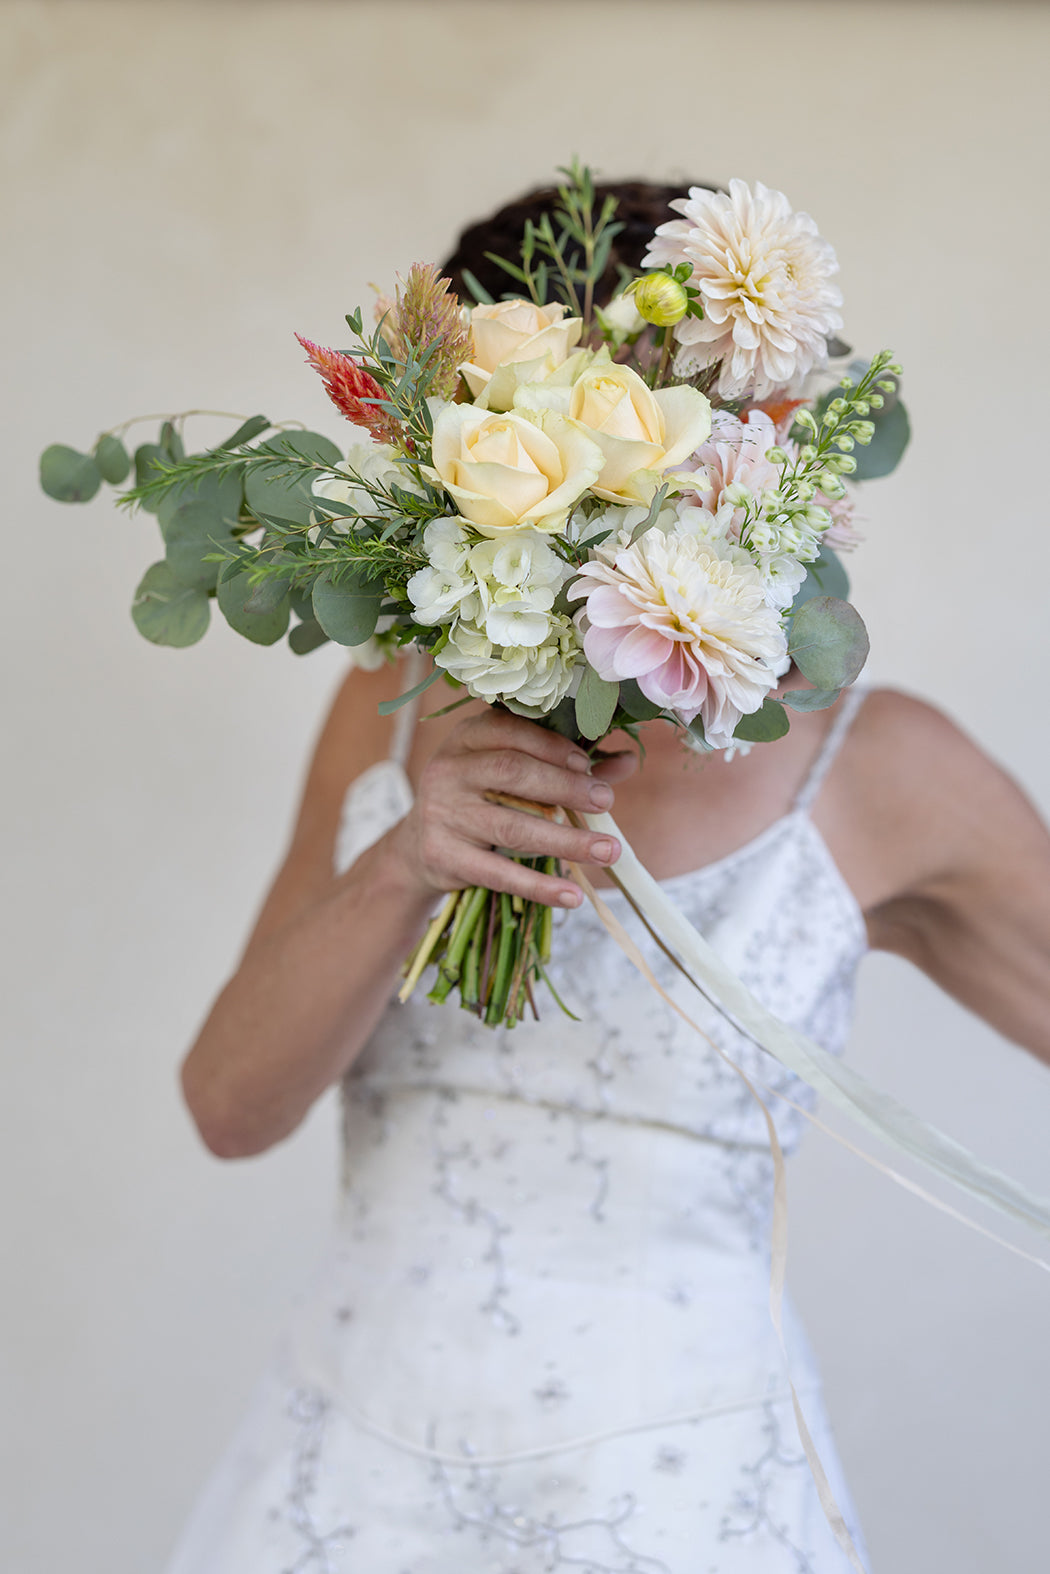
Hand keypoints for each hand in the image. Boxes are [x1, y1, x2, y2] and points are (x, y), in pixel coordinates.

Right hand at [388, 709, 637, 907]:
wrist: (418, 848)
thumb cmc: (481, 800)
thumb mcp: (512, 774)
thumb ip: (568, 766)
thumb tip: (628, 762)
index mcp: (467, 739)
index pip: (510, 732)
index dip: (552, 747)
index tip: (588, 764)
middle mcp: (448, 770)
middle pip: (512, 774)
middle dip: (564, 788)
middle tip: (605, 802)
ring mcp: (442, 814)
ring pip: (511, 826)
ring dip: (565, 840)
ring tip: (608, 851)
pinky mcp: (443, 856)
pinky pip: (498, 874)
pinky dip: (538, 887)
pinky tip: (572, 896)